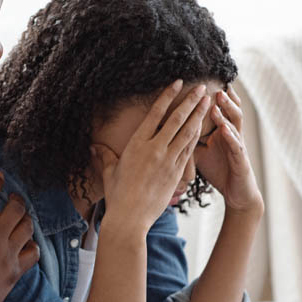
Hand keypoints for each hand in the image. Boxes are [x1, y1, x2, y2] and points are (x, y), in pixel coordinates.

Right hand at [0, 171, 38, 301]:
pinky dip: (32, 245)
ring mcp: (7, 257)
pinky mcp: (15, 273)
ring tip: (21, 218)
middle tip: (13, 198)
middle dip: (16, 199)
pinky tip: (26, 243)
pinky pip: (33, 252)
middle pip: (16, 209)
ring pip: (27, 228)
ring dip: (25, 219)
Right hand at [93, 80, 210, 232]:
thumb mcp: (110, 172)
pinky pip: (189, 150)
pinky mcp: (176, 173)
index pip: (155, 114)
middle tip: (202, 88)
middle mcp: (154, 149)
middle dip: (190, 102)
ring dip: (199, 116)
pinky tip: (203, 128)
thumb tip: (94, 146)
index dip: (168, 96)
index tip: (178, 83)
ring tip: (208, 103)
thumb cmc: (117, 195)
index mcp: (137, 144)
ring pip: (187, 133)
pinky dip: (197, 137)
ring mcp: (168, 161)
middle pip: (176, 120)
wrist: (130, 218)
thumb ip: (104, 156)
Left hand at [195, 86, 262, 214]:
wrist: (237, 193)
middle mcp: (231, 135)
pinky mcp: (241, 160)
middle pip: (227, 111)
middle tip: (209, 82)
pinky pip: (236, 145)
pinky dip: (230, 136)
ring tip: (218, 99)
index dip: (210, 97)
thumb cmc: (219, 170)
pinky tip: (224, 128)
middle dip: (219, 97)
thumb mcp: (201, 152)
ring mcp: (237, 146)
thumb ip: (189, 138)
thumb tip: (169, 128)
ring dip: (226, 111)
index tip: (199, 82)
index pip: (216, 110)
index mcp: (221, 132)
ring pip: (234, 123)